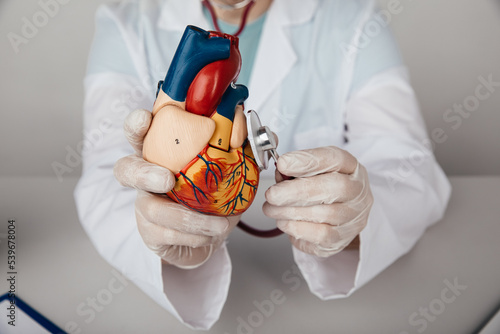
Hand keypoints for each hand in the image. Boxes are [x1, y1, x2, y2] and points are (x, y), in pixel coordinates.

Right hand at [113, 109, 239, 268]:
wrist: (210, 235)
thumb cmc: (212, 195)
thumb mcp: (227, 169)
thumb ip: (236, 147)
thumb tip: (254, 127)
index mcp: (160, 154)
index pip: (138, 134)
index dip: (136, 125)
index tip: (145, 119)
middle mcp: (146, 178)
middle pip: (126, 170)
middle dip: (144, 174)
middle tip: (168, 180)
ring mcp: (145, 206)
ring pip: (152, 210)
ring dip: (188, 218)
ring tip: (220, 224)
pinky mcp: (151, 233)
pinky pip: (167, 235)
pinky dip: (194, 235)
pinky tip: (212, 233)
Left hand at [263, 146, 372, 256]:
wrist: (338, 215)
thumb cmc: (322, 188)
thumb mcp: (310, 171)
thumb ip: (295, 169)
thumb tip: (280, 171)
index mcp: (350, 166)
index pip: (335, 159)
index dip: (307, 161)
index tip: (282, 164)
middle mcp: (358, 191)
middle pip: (333, 188)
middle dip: (296, 191)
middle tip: (272, 194)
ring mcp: (354, 217)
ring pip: (325, 214)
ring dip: (290, 212)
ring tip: (271, 209)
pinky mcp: (343, 239)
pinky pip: (321, 236)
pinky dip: (297, 229)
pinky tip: (284, 222)